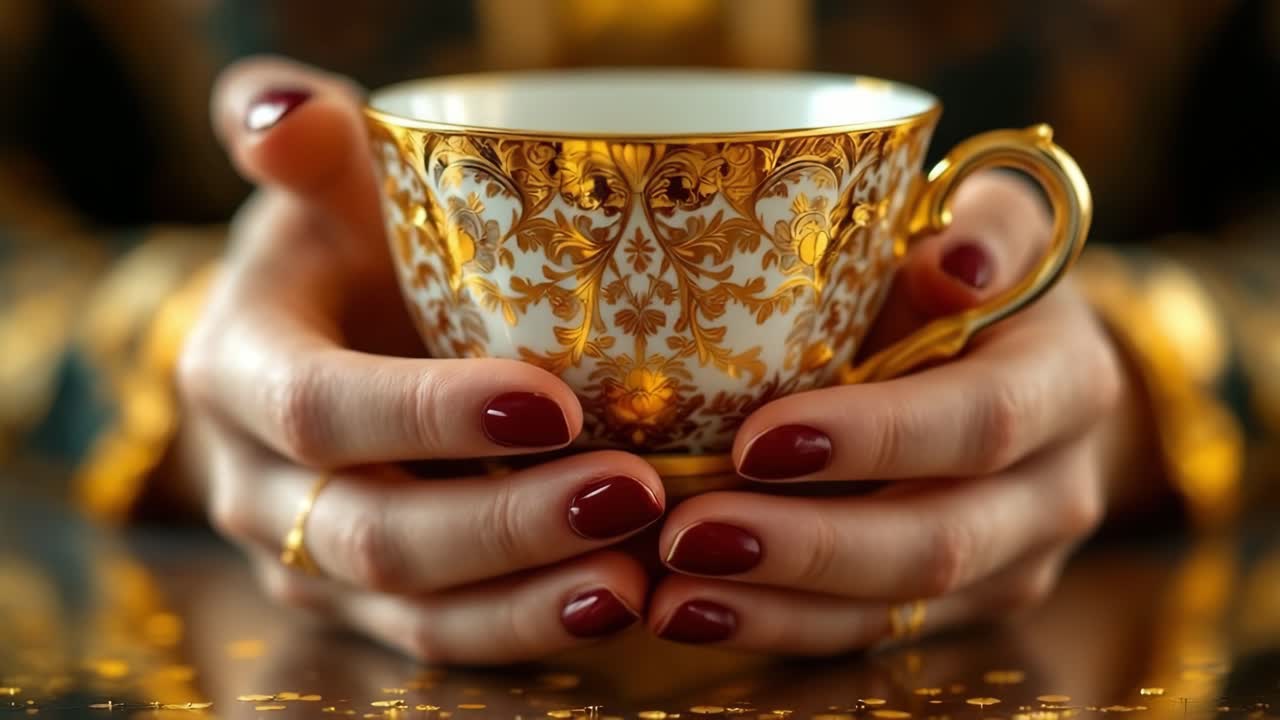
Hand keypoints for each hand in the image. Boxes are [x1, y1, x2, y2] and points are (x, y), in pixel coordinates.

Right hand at [176, 57, 663, 663]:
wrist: (326, 339)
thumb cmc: (343, 248)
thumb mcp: (325, 185)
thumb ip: (306, 142)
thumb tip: (285, 111)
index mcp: (239, 373)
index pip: (324, 409)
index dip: (429, 416)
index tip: (554, 403)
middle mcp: (259, 486)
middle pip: (376, 533)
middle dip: (508, 523)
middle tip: (632, 493)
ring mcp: (309, 561)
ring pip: (413, 611)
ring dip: (529, 599)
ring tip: (638, 578)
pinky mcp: (366, 607)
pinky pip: (442, 642)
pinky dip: (527, 631)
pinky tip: (613, 604)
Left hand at [648, 173, 1137, 652]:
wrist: (1027, 371)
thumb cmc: (972, 281)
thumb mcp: (998, 226)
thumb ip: (988, 229)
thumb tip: (957, 263)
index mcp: (1066, 381)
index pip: (979, 421)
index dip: (874, 437)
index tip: (754, 440)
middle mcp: (1054, 488)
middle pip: (939, 541)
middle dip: (807, 545)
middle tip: (686, 536)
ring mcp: (1013, 562)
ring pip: (897, 608)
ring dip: (775, 607)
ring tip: (668, 594)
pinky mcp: (962, 609)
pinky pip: (869, 634)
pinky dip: (776, 628)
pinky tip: (692, 612)